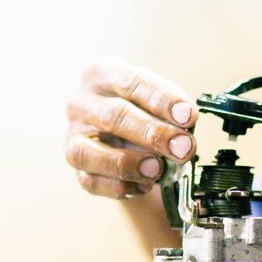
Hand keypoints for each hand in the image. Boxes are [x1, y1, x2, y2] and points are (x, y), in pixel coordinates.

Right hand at [65, 58, 197, 198]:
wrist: (125, 139)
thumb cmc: (143, 112)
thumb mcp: (160, 101)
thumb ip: (174, 112)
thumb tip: (186, 131)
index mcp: (102, 75)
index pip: (131, 82)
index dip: (162, 101)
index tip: (188, 116)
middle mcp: (81, 104)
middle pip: (113, 116)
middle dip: (153, 133)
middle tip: (183, 147)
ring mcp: (73, 137)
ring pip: (90, 152)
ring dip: (128, 163)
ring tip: (158, 169)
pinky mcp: (77, 169)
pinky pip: (93, 181)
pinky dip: (121, 186)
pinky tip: (144, 184)